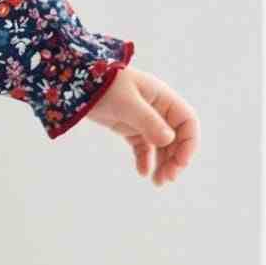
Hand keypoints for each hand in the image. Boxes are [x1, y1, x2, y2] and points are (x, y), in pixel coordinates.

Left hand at [81, 62, 197, 184]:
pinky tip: (143, 173)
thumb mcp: (126, 103)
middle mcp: (157, 109)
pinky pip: (143, 147)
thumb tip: (169, 140)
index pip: (187, 122)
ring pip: (161, 145)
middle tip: (167, 179)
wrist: (77, 82)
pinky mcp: (129, 128)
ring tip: (157, 182)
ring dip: (162, 163)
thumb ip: (147, 120)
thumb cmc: (104, 85)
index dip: (188, 143)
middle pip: (176, 138)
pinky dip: (145, 160)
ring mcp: (144, 119)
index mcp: (163, 98)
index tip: (181, 163)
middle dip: (175, 159)